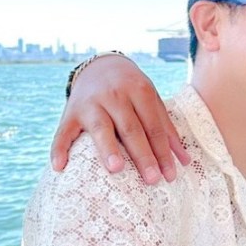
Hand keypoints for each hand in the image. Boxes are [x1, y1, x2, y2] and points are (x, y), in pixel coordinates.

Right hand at [50, 55, 189, 183]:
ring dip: (108, 148)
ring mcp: (91, 103)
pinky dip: (59, 149)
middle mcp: (114, 95)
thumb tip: (186, 161)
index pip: (153, 126)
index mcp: (139, 91)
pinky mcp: (70, 111)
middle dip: (143, 155)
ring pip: (100, 127)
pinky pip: (63, 132)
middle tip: (152, 179)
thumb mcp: (152, 101)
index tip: (170, 176)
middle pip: (131, 129)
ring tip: (116, 169)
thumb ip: (167, 129)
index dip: (163, 152)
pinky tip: (59, 167)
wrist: (100, 65)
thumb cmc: (132, 91)